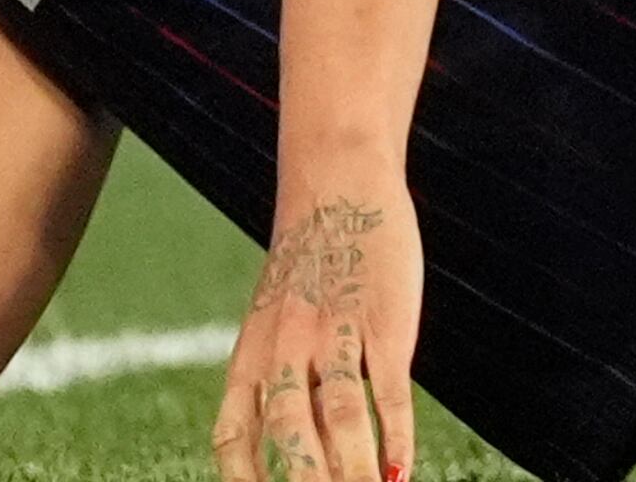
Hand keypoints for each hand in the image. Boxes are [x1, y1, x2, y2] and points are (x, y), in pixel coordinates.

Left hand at [215, 180, 422, 481]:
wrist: (339, 183)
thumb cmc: (310, 262)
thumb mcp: (274, 318)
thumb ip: (276, 376)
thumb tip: (298, 445)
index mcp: (252, 354)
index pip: (235, 436)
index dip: (248, 480)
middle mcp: (286, 349)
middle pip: (288, 435)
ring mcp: (336, 335)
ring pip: (339, 419)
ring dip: (354, 473)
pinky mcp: (385, 324)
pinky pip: (387, 391)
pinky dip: (395, 437)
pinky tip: (401, 471)